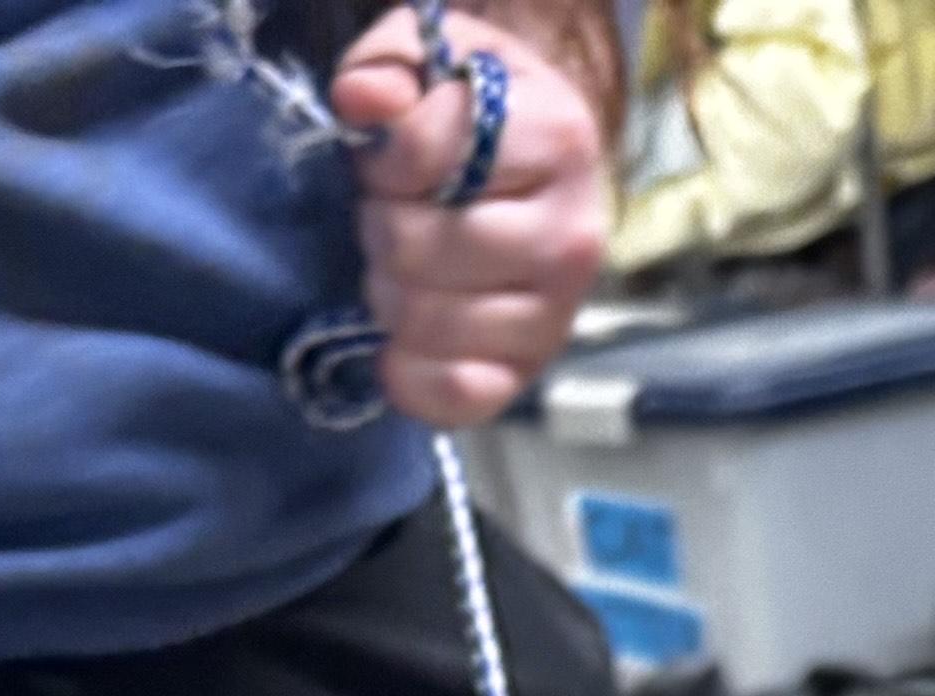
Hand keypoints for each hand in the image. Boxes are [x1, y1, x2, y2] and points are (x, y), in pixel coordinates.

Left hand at [334, 7, 612, 427]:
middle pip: (415, 247)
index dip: (382, 157)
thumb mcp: (435, 59)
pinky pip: (454, 397)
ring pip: (425, 322)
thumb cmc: (476, 113)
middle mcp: (571, 235)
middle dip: (381, 227)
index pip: (423, 154)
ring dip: (389, 295)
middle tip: (397, 215)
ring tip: (407, 267)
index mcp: (556, 138)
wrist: (538, 170)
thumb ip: (390, 65)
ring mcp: (557, 314)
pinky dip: (411, 374)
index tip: (395, 158)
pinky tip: (403, 340)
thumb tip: (364, 103)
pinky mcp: (530, 372)